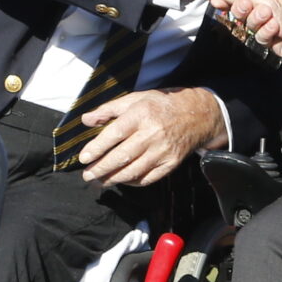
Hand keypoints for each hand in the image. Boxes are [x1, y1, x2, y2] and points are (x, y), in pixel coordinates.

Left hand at [75, 88, 225, 187]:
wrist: (197, 115)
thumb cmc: (162, 106)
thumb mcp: (136, 99)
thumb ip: (109, 109)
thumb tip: (86, 120)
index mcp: (141, 114)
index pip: (114, 134)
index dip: (97, 148)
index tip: (84, 158)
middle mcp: (152, 134)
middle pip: (121, 156)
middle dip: (101, 169)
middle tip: (87, 175)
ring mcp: (163, 151)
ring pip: (133, 171)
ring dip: (113, 178)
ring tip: (100, 181)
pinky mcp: (171, 163)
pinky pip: (148, 178)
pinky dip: (132, 182)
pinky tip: (122, 180)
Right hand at [248, 0, 281, 49]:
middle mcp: (270, 6)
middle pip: (245, 12)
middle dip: (242, 9)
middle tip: (246, 3)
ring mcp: (276, 24)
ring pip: (254, 27)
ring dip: (255, 21)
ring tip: (266, 13)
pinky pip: (267, 41)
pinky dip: (267, 34)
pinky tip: (276, 27)